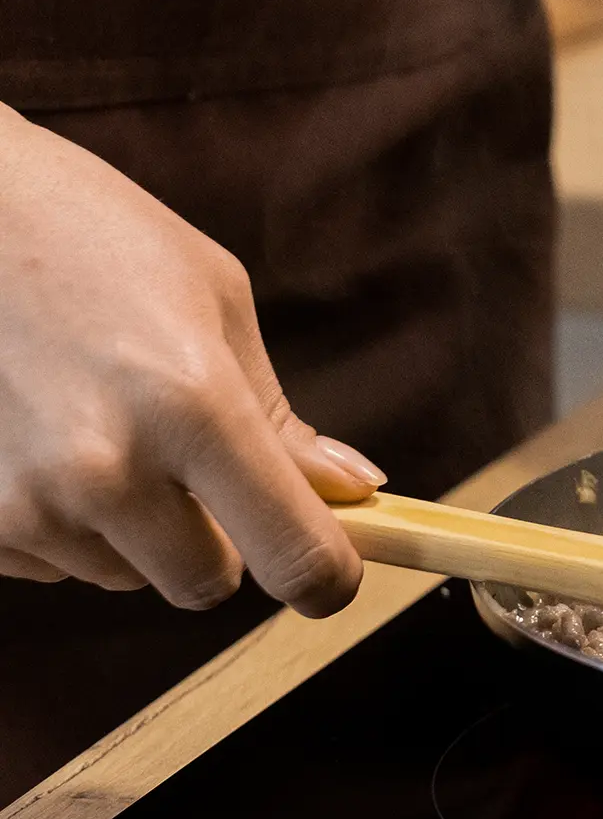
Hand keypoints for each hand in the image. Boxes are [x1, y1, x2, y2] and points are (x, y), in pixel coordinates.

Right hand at [0, 108, 383, 615]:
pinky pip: (47, 562)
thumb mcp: (213, 299)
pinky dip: (58, 520)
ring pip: (123, 574)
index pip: (294, 553)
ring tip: (93, 422)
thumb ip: (279, 416)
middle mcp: (107, 469)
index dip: (326, 579)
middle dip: (215, 539)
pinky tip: (35, 435)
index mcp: (193, 406)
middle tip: (189, 463)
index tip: (330, 577)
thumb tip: (353, 488)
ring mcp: (23, 502)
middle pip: (205, 583)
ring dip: (130, 527)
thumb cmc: (91, 235)